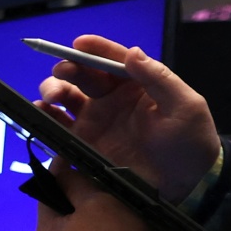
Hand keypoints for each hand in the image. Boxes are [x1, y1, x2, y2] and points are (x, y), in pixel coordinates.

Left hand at [34, 164, 157, 230]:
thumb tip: (60, 171)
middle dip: (80, 200)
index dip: (59, 176)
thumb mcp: (94, 202)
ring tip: (117, 209)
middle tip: (102, 186)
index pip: (45, 196)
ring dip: (96, 221)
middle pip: (65, 217)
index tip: (72, 159)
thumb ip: (75, 185)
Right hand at [35, 35, 218, 200]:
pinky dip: (44, 114)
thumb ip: (159, 78)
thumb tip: (132, 52)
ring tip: (51, 96)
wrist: (183, 186)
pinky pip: (57, 123)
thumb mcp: (185, 107)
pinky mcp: (83, 140)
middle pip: (84, 74)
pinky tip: (40, 112)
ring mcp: (95, 118)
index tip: (78, 43)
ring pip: (66, 95)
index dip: (95, 49)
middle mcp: (112, 98)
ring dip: (53, 89)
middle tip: (62, 72)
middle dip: (68, 68)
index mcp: (138, 84)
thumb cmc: (190, 143)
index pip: (113, 60)